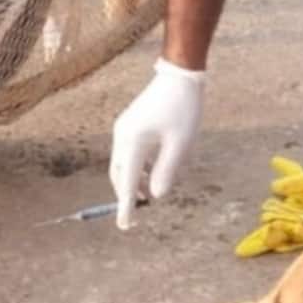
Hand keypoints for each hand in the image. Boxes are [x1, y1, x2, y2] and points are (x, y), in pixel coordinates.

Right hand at [108, 58, 204, 229]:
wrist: (179, 76)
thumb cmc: (183, 109)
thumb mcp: (180, 145)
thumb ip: (166, 171)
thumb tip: (156, 195)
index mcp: (133, 142)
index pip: (128, 182)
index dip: (126, 206)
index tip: (125, 226)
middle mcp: (122, 136)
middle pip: (119, 175)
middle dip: (127, 195)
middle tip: (137, 214)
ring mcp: (123, 129)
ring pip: (122, 165)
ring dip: (131, 181)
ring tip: (147, 195)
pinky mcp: (129, 124)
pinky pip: (127, 153)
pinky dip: (135, 168)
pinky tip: (150, 173)